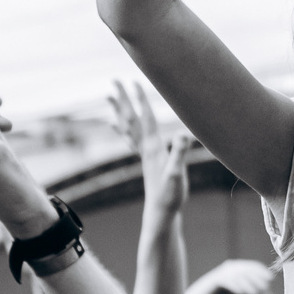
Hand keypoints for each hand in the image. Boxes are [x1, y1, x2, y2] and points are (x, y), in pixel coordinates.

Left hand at [108, 79, 188, 218]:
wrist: (161, 213)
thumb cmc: (170, 196)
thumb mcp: (177, 174)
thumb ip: (179, 154)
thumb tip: (183, 134)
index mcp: (153, 147)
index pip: (147, 118)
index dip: (142, 99)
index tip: (135, 80)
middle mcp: (145, 148)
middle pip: (131, 118)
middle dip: (124, 99)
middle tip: (114, 80)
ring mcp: (144, 154)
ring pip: (128, 127)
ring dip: (120, 110)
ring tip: (110, 96)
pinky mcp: (147, 160)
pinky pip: (131, 138)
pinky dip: (123, 128)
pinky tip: (115, 124)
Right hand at [190, 258, 274, 293]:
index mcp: (237, 268)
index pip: (252, 266)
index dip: (262, 271)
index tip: (271, 279)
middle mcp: (230, 267)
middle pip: (246, 269)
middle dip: (256, 278)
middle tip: (264, 288)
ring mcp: (221, 272)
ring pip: (237, 275)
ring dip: (247, 284)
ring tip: (254, 293)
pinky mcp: (214, 280)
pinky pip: (226, 281)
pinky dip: (235, 286)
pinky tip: (241, 293)